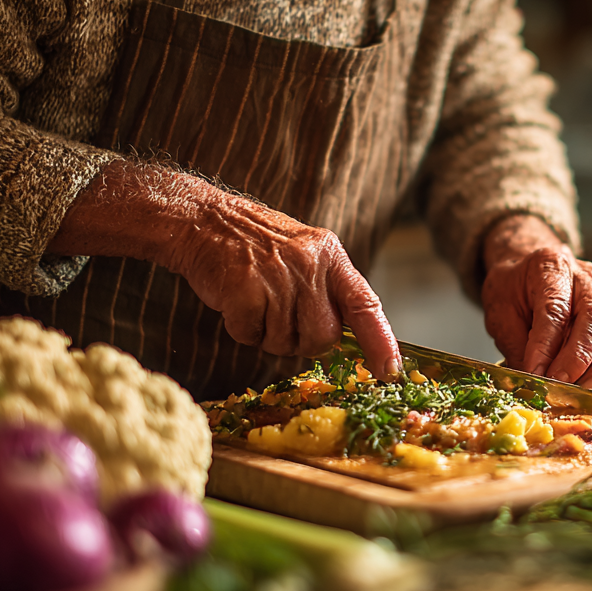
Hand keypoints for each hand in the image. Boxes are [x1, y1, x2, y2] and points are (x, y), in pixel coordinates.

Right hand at [50, 163, 401, 376]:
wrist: (201, 220)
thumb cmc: (253, 244)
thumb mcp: (303, 253)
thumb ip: (326, 290)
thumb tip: (344, 339)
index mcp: (330, 255)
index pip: (365, 304)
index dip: (380, 341)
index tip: (389, 370)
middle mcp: (310, 265)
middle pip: (324, 337)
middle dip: (304, 340)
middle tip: (280, 317)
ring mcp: (278, 278)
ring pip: (286, 342)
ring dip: (267, 334)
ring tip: (255, 301)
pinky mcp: (246, 291)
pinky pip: (251, 336)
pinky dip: (241, 328)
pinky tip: (235, 301)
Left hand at [479, 215, 591, 393]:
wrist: (528, 270)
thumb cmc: (514, 289)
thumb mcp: (500, 310)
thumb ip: (517, 344)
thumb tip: (534, 380)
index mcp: (552, 267)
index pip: (555, 308)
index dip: (546, 345)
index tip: (537, 373)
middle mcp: (586, 279)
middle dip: (581, 357)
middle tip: (564, 384)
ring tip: (587, 390)